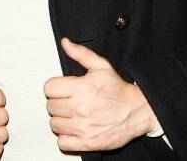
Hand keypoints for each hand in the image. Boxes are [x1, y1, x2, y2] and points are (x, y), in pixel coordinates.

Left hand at [43, 37, 157, 151]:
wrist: (137, 111)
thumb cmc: (118, 89)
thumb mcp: (101, 66)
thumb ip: (81, 53)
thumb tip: (65, 43)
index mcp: (82, 88)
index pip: (49, 88)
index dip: (54, 87)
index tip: (62, 89)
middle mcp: (81, 108)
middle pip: (50, 106)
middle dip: (58, 102)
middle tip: (69, 101)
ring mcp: (84, 128)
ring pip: (54, 124)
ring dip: (61, 119)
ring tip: (72, 114)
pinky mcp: (88, 143)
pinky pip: (62, 143)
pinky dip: (66, 137)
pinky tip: (74, 128)